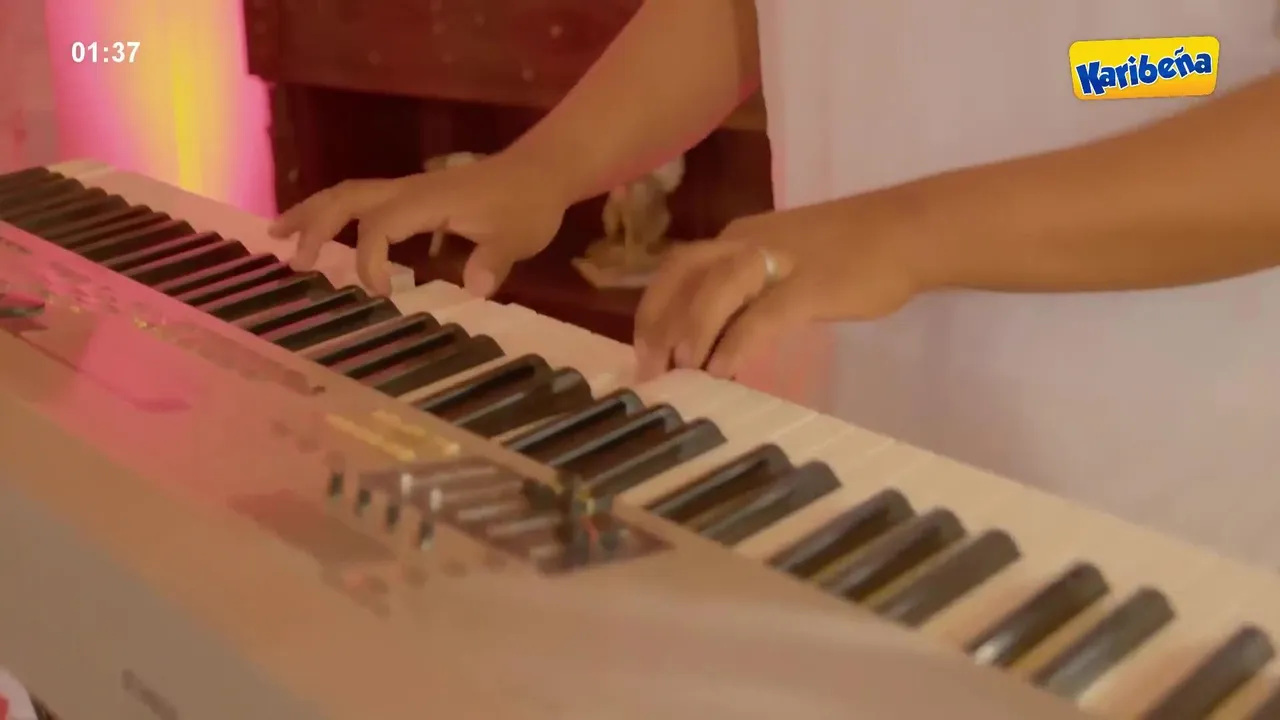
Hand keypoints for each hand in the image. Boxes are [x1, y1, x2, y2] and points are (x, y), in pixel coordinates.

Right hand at [267, 151, 568, 295]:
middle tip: (289, 260)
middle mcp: (409, 190)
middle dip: (313, 225)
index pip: (380, 224)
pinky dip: (336, 215)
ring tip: (278, 238)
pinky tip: (325, 236)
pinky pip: (364, 201)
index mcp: (428, 200)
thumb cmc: (528, 204)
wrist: (540, 171)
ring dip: (313, 214)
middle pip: (347, 198)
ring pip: (349, 194)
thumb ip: (495, 261)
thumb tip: (476, 289)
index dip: (371, 259)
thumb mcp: (519, 236)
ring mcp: (409, 190)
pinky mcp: (414, 196)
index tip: (382, 293)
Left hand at [633, 195, 929, 378]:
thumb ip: (752, 291)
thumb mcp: (786, 264)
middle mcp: (748, 242)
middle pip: (683, 275)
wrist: (909, 231)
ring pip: (715, 288)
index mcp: (739, 237)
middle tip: (652, 370)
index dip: (654, 309)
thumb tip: (719, 337)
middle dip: (659, 322)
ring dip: (691, 329)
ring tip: (683, 370)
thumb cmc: (854, 251)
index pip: (678, 268)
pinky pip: (762, 315)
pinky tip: (724, 370)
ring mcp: (779, 261)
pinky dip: (736, 343)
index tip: (643, 352)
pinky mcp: (810, 286)